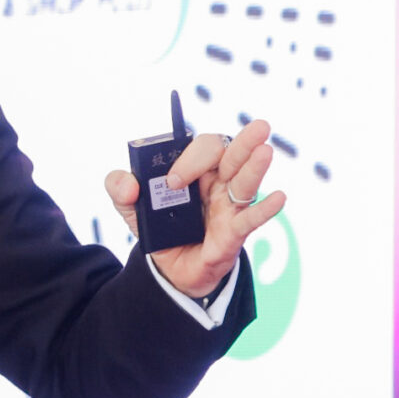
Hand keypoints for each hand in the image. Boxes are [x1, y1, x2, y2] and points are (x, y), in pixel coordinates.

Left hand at [104, 117, 286, 297]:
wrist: (169, 270)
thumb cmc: (161, 229)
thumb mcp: (131, 207)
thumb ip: (119, 189)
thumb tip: (129, 186)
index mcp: (196, 169)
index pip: (202, 149)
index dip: (189, 159)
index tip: (171, 181)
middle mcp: (217, 183)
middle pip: (232, 155)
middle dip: (243, 142)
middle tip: (259, 127)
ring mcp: (228, 207)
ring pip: (245, 183)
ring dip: (255, 167)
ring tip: (265, 150)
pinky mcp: (232, 234)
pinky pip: (250, 220)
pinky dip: (265, 210)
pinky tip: (279, 198)